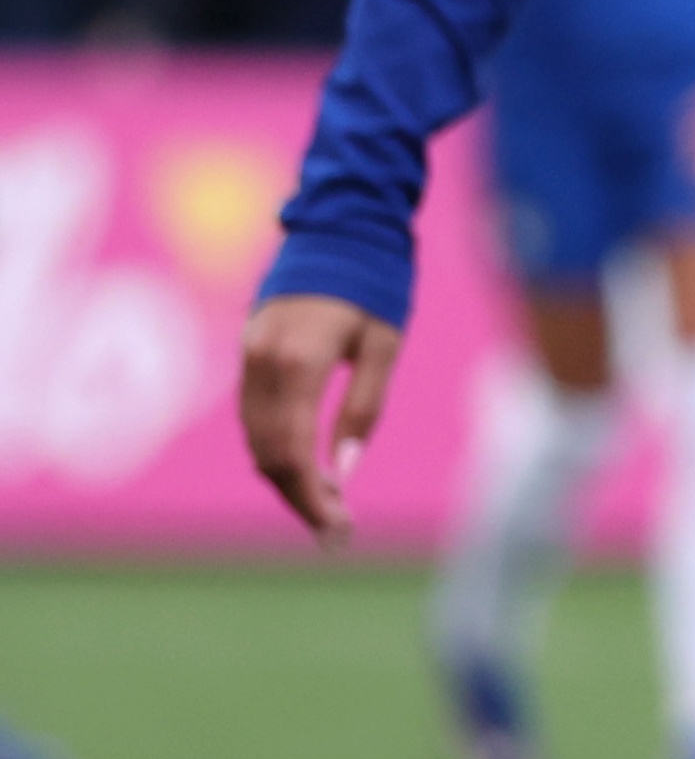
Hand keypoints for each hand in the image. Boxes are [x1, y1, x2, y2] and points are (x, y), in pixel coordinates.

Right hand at [236, 292, 404, 541]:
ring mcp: (248, 357)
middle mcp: (261, 363)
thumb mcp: (384, 344)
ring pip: (255, 439)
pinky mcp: (247, 352)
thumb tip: (344, 471)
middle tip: (336, 533)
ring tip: (327, 508)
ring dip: (286, 478)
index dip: (313, 498)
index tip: (339, 531)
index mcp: (297, 363)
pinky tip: (306, 468)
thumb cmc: (375, 283)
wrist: (340, 226)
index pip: (293, 453)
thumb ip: (362, 407)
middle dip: (300, 498)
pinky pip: (253, 417)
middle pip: (269, 454)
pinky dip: (275, 449)